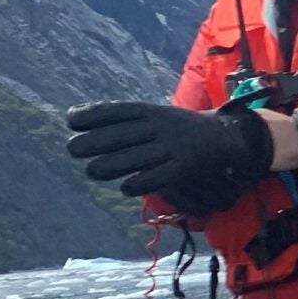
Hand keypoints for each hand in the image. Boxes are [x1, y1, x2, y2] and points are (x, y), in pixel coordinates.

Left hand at [65, 101, 271, 203]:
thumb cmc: (179, 128)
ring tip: (92, 171)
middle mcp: (163, 126)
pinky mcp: (187, 167)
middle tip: (73, 149)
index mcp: (153, 111)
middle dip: (96, 141)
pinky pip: (159, 177)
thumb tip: (73, 116)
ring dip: (111, 165)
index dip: (95, 115)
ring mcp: (176, 147)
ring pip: (138, 157)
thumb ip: (121, 118)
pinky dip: (140, 183)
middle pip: (125, 134)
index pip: (120, 110)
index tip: (71, 121)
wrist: (227, 137)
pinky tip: (126, 188)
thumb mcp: (155, 115)